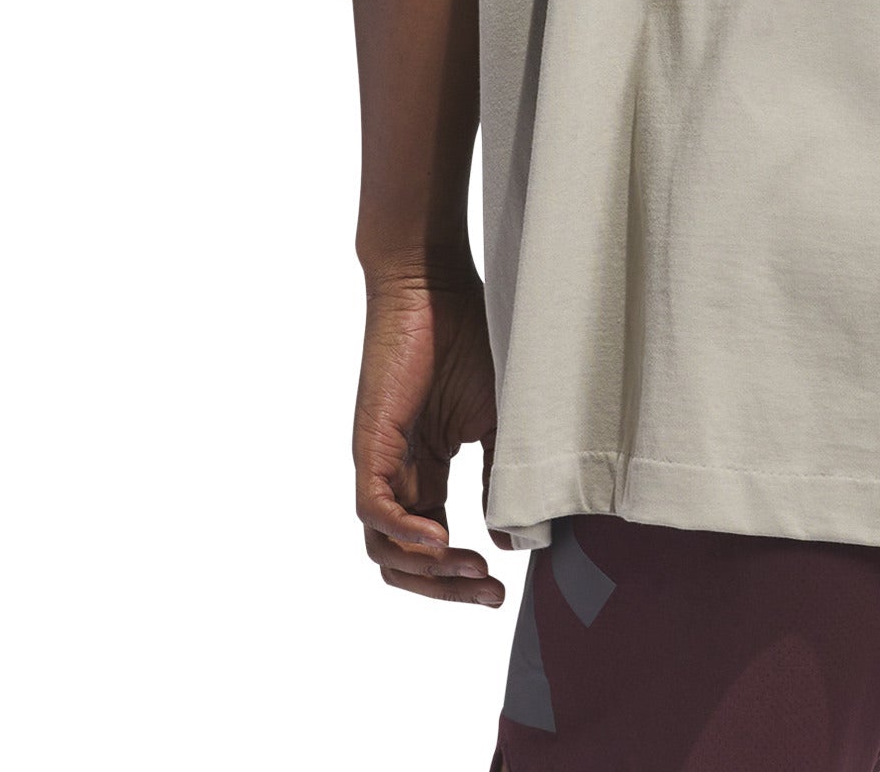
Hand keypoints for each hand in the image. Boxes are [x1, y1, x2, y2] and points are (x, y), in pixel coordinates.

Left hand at [354, 271, 503, 604]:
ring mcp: (381, 460)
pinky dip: (403, 534)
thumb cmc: (468, 336)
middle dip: (444, 588)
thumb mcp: (497, 416)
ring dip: (426, 571)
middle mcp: (398, 472)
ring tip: (472, 572)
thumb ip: (499, 474)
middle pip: (402, 559)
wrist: (433, 283)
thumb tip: (508, 538)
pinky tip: (441, 540)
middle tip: (488, 596)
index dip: (460, 575)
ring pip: (384, 545)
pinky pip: (374, 508)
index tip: (502, 585)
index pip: (431, 544)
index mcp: (425, 468)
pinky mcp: (371, 443)